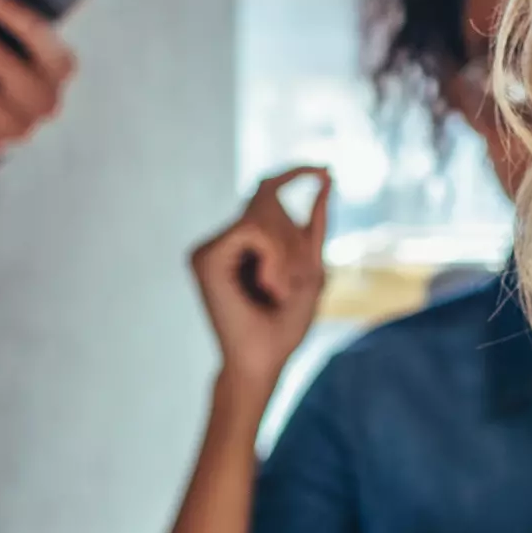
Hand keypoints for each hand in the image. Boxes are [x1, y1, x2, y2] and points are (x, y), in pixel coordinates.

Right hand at [188, 169, 330, 387]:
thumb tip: (326, 179)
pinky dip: (275, 256)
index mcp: (243, 244)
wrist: (263, 362)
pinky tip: (269, 286)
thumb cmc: (285, 326)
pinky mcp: (205, 257)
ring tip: (279, 291)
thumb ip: (314, 226)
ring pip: (263, 213)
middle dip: (295, 237)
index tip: (326, 170)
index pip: (266, 191)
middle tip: (292, 285)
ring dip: (287, 252)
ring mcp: (210, 248)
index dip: (294, 173)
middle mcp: (223, 241)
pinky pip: (254, 229)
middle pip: (269, 199)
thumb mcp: (311, 269)